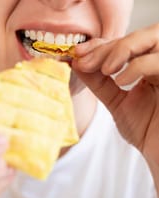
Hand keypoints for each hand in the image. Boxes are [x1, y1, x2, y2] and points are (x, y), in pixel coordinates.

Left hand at [73, 24, 158, 163]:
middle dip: (106, 47)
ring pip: (151, 38)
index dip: (101, 45)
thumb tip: (76, 63)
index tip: (77, 54)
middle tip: (84, 60)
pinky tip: (121, 80)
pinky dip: (138, 65)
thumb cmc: (145, 131)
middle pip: (136, 37)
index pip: (125, 44)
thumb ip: (99, 83)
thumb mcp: (117, 103)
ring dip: (123, 48)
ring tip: (105, 69)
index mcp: (148, 66)